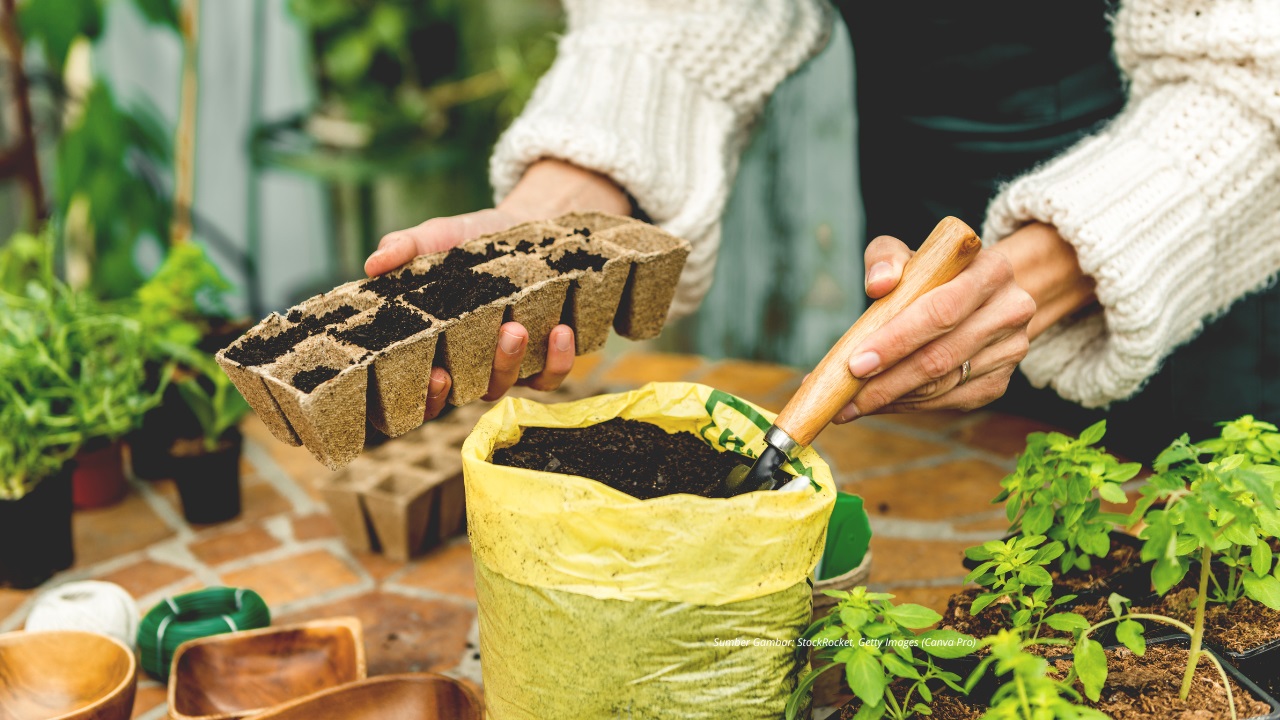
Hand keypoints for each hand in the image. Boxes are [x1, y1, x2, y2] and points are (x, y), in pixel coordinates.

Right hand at [364, 160, 629, 419]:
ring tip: (514, 329)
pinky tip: (559, 330)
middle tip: (446, 372)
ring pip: (499, 386)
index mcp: (430, 342)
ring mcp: (504, 366)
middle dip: (448, 393)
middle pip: (450, 398)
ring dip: (505, 363)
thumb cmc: (473, 239)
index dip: (413, 398)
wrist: (531, 228)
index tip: (423, 376)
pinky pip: (549, 377)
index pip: (408, 392)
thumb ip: (406, 247)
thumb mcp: (437, 236)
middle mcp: (464, 363)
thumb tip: (373, 263)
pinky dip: (556, 360)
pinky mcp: (544, 361)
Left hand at [833, 235, 1036, 418]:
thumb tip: (878, 285)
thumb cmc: (936, 274)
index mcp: (990, 271)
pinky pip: (947, 400)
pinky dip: (908, 405)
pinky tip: (880, 403)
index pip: (940, 311)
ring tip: (851, 404)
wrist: (982, 296)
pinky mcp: (1000, 381)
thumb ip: (886, 258)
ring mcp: (1010, 350)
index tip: (856, 363)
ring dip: (892, 398)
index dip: (896, 340)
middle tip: (845, 396)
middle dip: (886, 381)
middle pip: (940, 356)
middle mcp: (1010, 311)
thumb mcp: (910, 254)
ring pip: (942, 385)